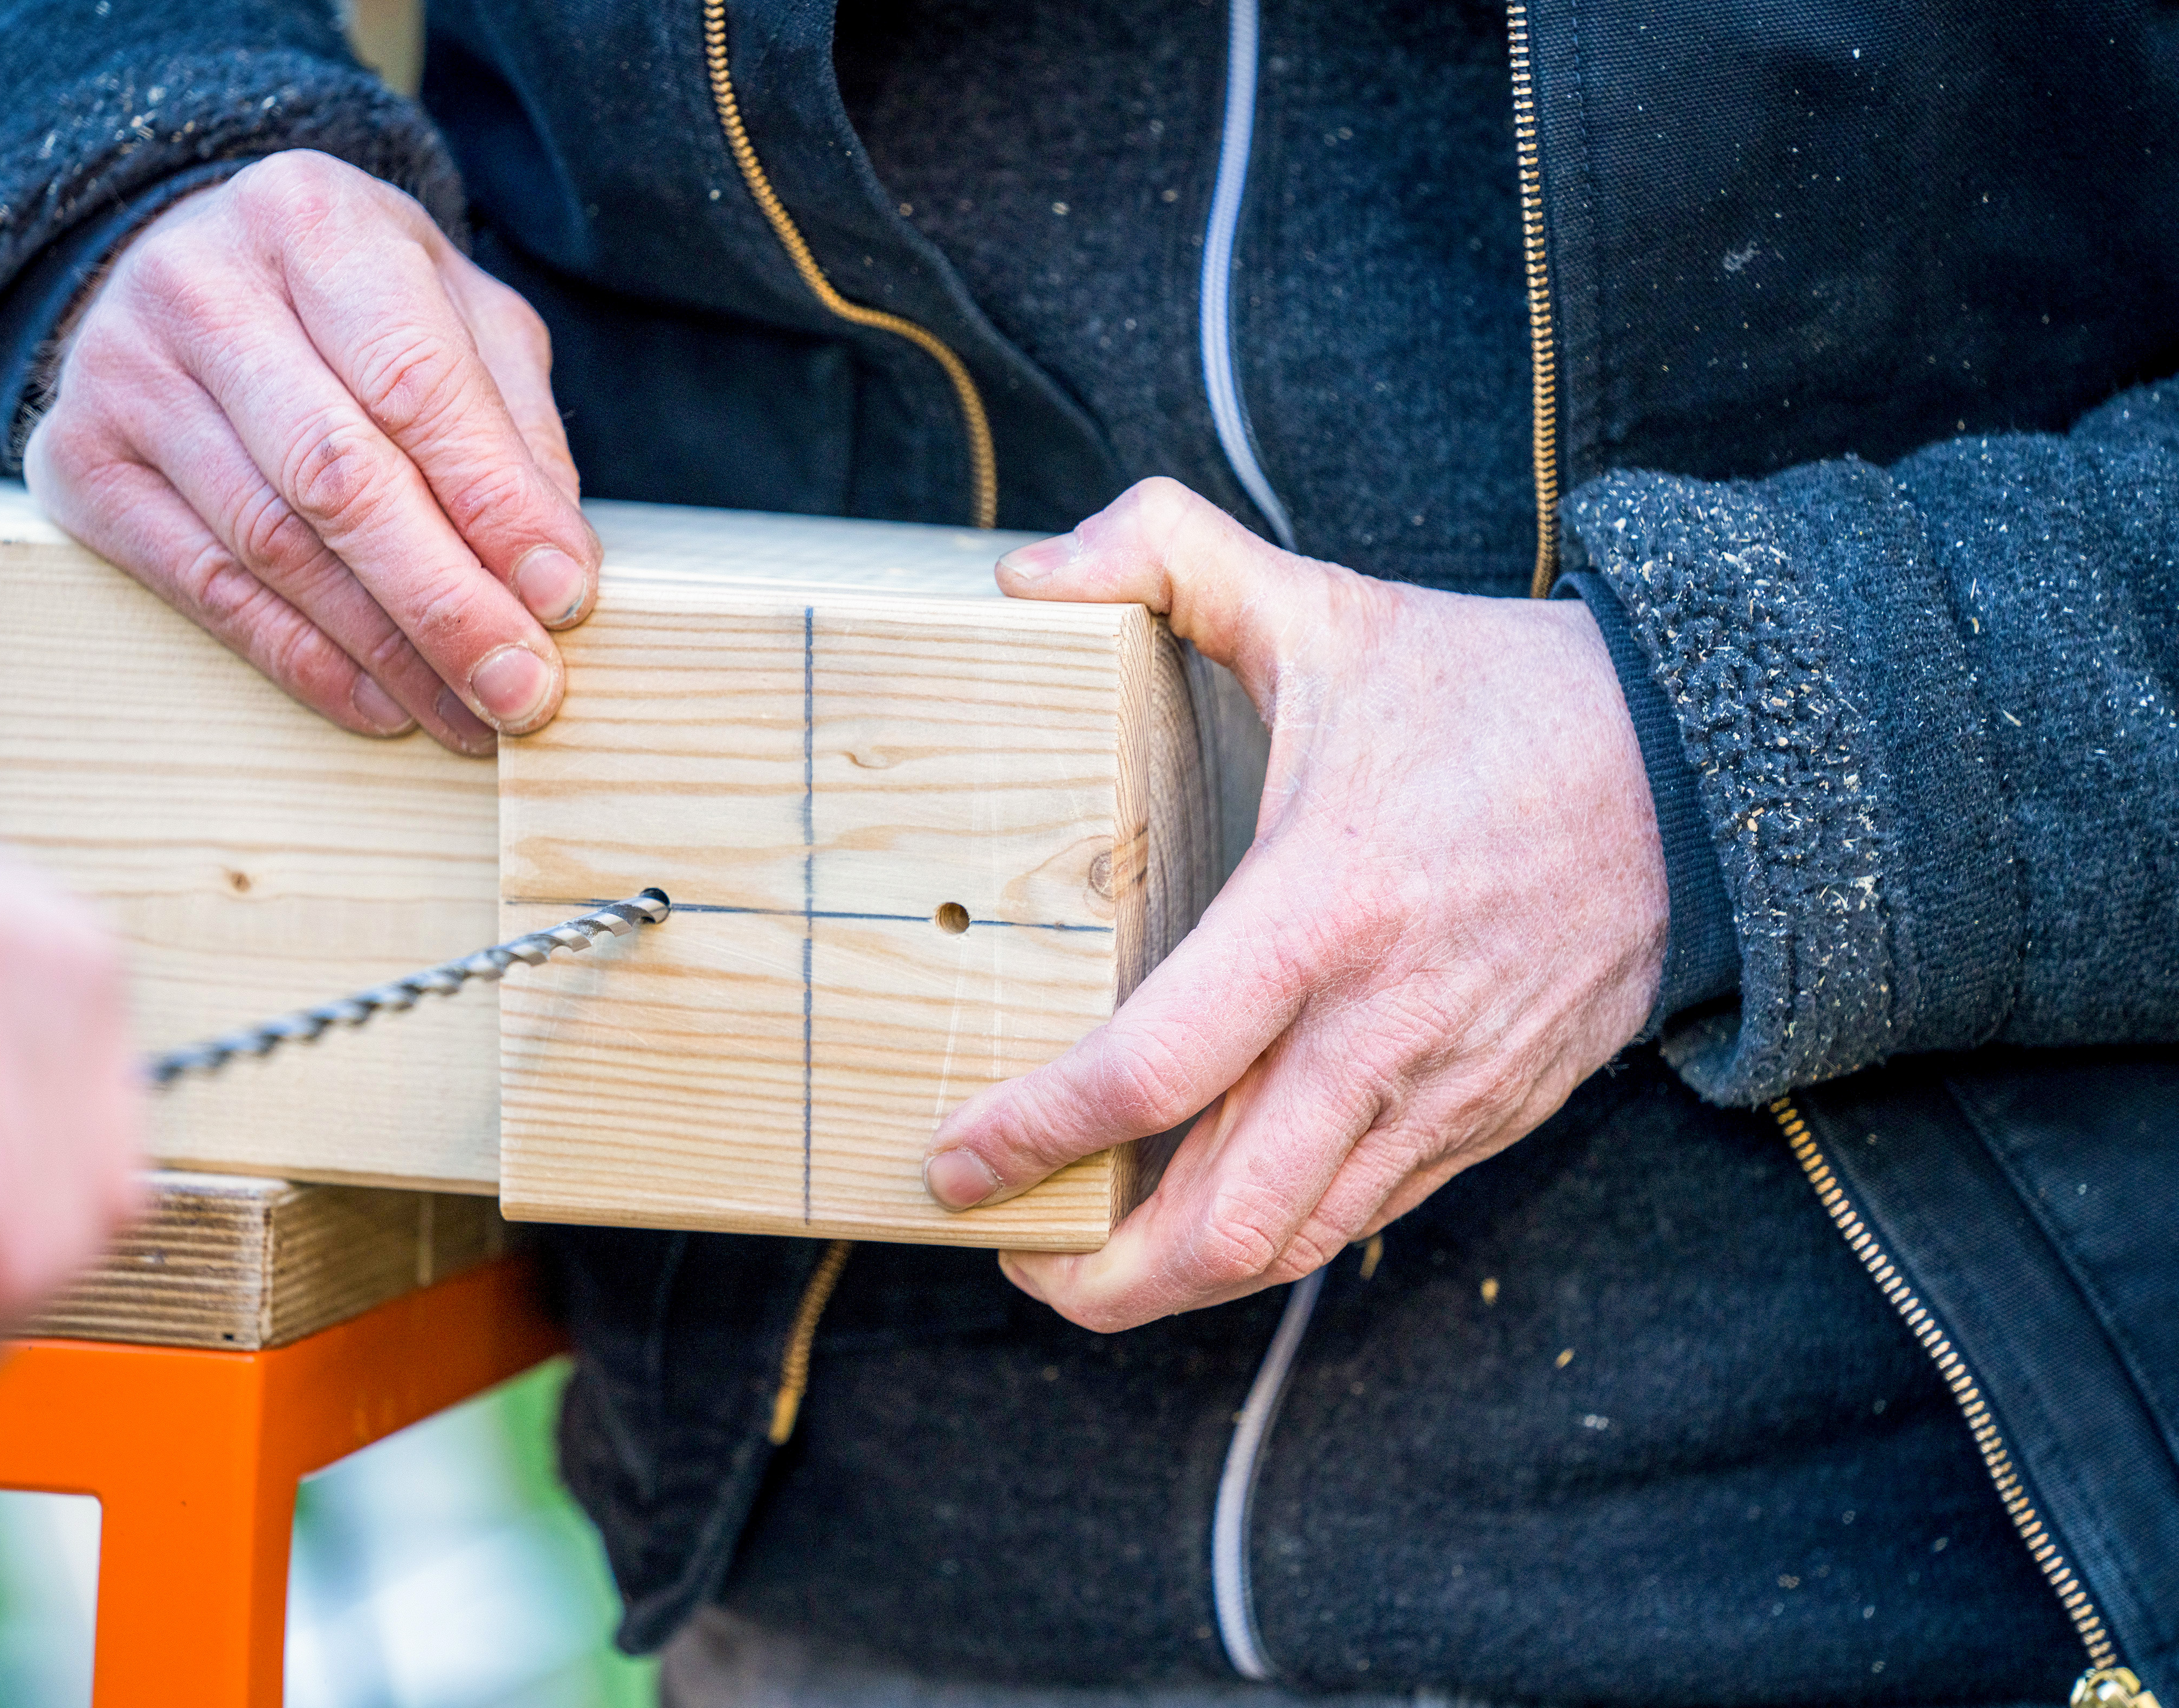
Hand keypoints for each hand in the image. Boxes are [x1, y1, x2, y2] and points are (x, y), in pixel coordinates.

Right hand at [25, 150, 598, 755]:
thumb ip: (514, 428)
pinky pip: (207, 589)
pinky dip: (305, 661)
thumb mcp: (458, 316)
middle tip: (523, 690)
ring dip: (386, 652)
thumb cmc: (353, 304)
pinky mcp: (78, 466)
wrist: (191, 270)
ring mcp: (122, 377)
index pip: (416, 385)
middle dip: (445, 602)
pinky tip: (382, 703)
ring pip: (273, 548)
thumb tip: (552, 574)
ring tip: (472, 714)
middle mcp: (199, 286)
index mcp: (313, 221)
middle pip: (337, 477)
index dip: (495, 505)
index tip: (563, 598)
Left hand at [924, 480, 1666, 1330]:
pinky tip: (1202, 1221)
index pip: (1155, 1070)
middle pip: (1223, 1221)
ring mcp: (1442, 1090)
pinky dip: (1269, 1244)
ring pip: (1291, 1246)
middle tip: (1007, 1247)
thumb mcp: (1325, 607)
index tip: (951, 1163)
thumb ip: (1167, 554)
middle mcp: (1382, 1029)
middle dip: (1098, 1279)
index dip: (1036, 1135)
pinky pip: (1361, 1220)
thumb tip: (1024, 567)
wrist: (1700, 777)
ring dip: (1175, 1284)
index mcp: (1323, 910)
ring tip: (1084, 1268)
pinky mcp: (1486, 1120)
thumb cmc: (1495, 698)